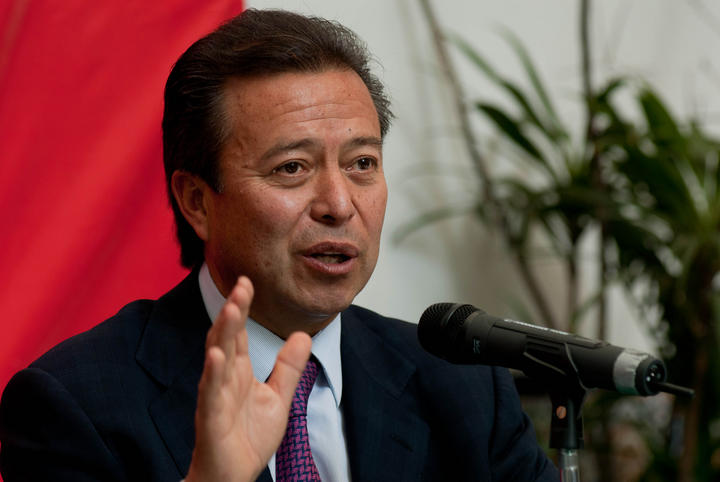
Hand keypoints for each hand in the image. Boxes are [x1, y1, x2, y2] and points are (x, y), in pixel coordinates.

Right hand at [185, 276, 311, 481]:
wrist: (235, 475)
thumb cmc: (249, 437)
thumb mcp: (279, 397)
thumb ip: (289, 367)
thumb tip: (303, 335)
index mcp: (239, 371)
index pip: (240, 333)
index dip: (242, 308)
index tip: (247, 281)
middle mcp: (225, 378)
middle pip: (227, 338)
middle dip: (234, 311)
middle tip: (241, 285)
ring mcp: (215, 396)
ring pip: (217, 359)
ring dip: (223, 334)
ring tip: (232, 309)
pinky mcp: (210, 418)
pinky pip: (210, 393)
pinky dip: (213, 374)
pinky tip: (218, 356)